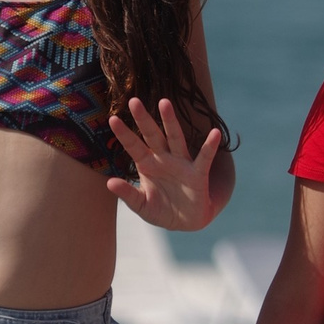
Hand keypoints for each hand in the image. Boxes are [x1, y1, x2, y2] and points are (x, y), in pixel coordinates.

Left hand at [107, 98, 224, 231]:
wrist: (185, 223)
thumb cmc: (161, 211)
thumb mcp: (141, 205)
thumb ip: (127, 194)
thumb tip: (109, 182)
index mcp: (147, 165)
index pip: (133, 146)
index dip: (124, 134)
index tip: (112, 119)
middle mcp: (164, 159)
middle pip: (152, 135)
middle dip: (144, 119)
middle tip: (134, 101)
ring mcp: (181, 164)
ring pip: (175, 138)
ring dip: (170, 121)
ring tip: (164, 103)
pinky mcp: (198, 174)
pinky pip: (204, 158)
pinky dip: (210, 146)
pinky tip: (215, 134)